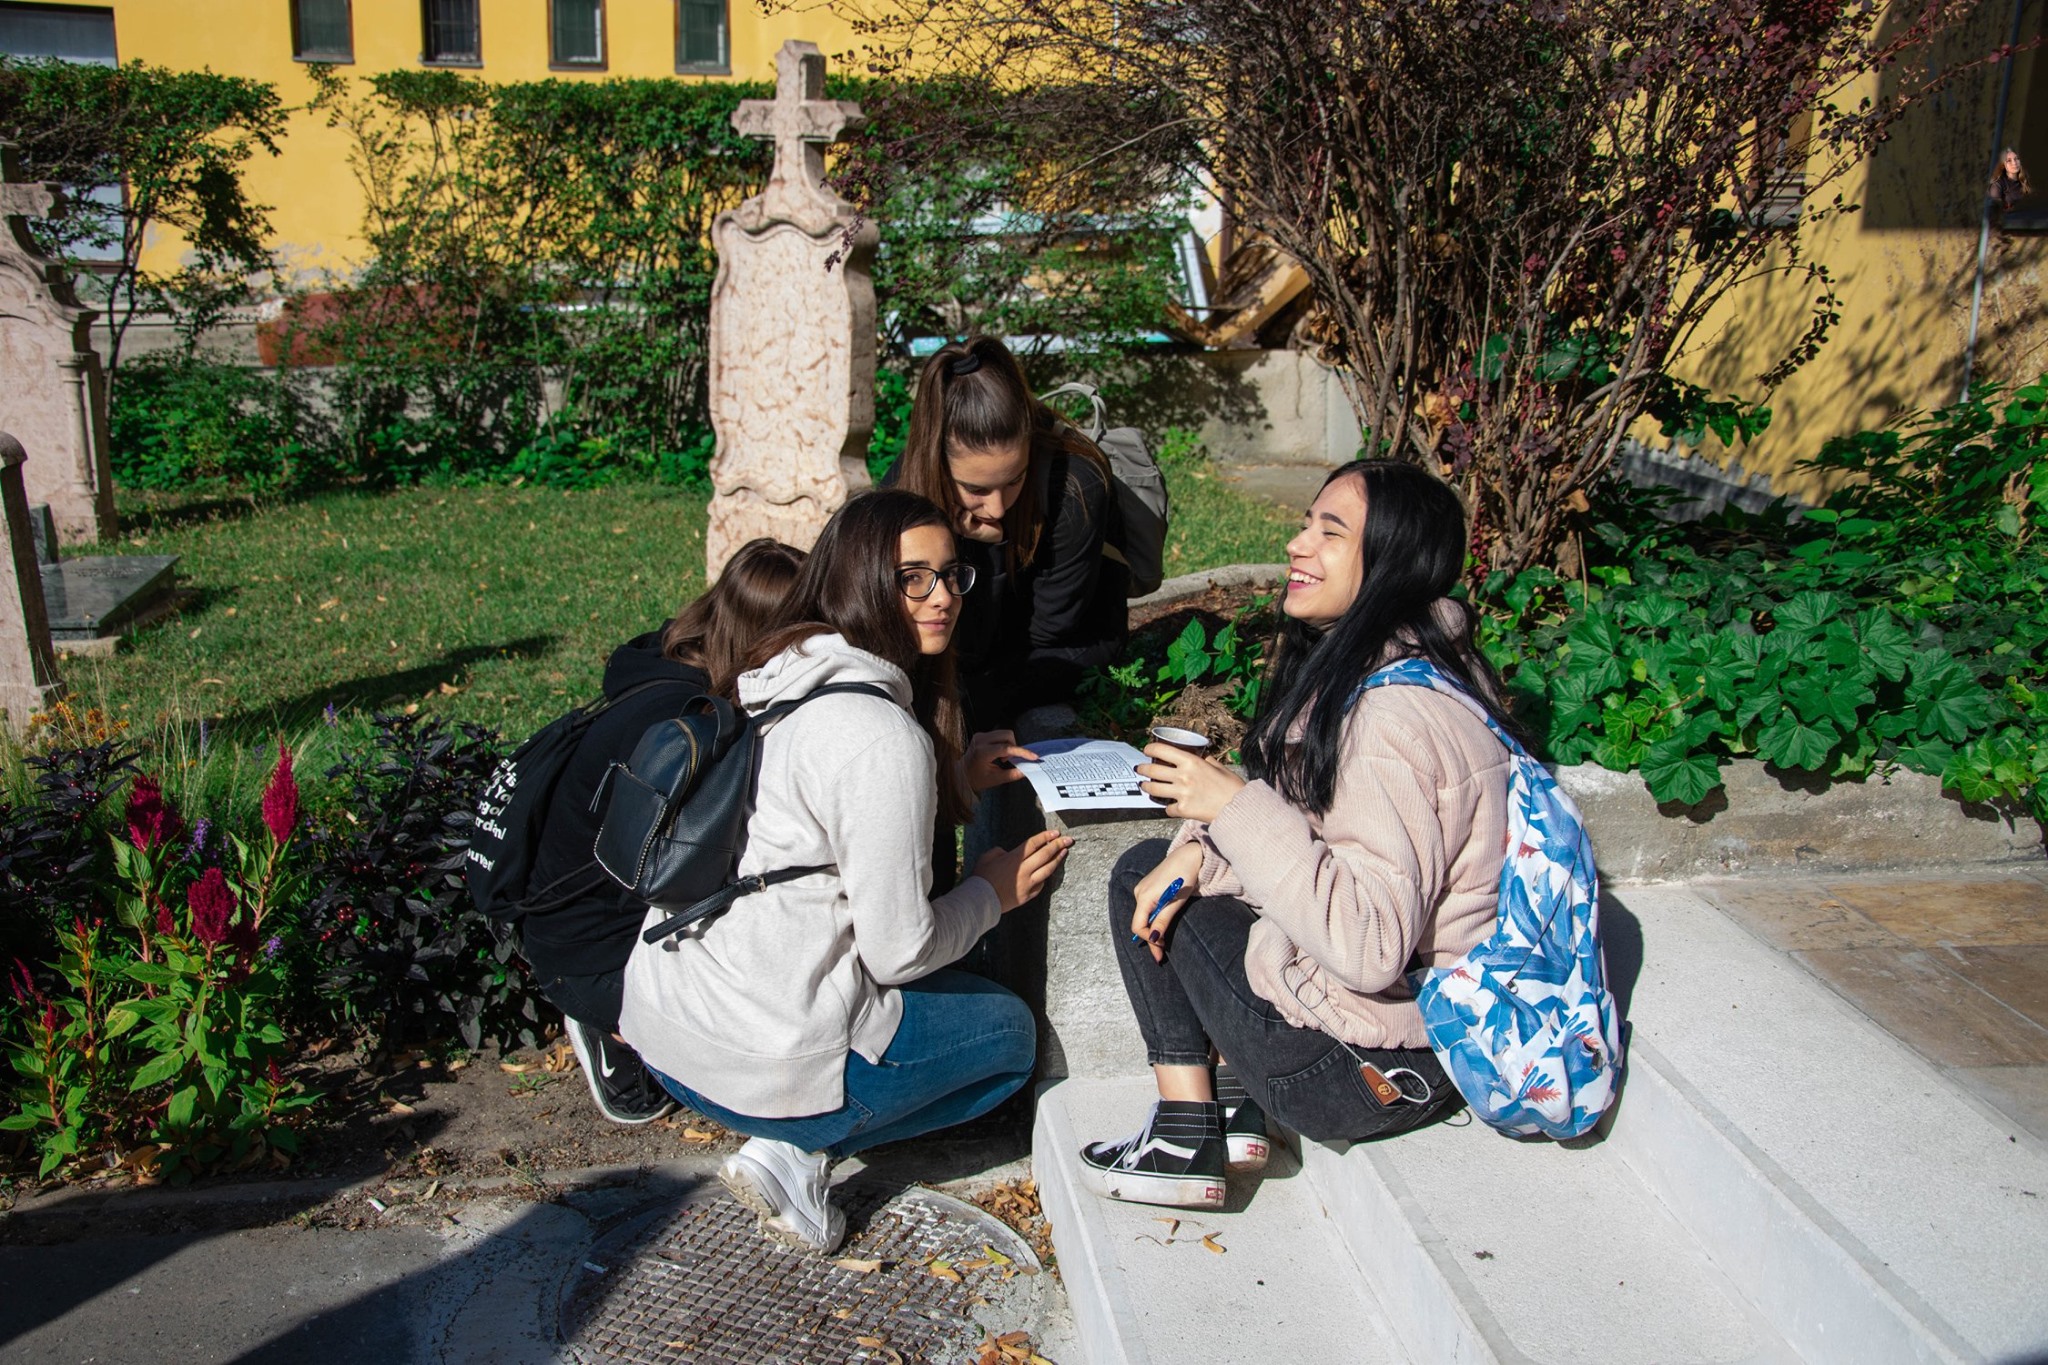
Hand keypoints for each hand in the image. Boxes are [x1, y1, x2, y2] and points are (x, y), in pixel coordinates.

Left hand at [962, 729, 1038, 792]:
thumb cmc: (977, 779)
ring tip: (1001, 758)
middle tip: (1007, 760)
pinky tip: (997, 754)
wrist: (961, 774)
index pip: (1007, 748)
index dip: (1022, 752)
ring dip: (1008, 745)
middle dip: (1014, 746)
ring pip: (1004, 733)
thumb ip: (1013, 774)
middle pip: (1007, 735)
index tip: (1033, 756)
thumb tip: (1028, 770)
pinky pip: (999, 735)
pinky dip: (1003, 743)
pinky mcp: (981, 734)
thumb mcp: (996, 779)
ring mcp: (980, 736)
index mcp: (983, 752)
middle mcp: (980, 740)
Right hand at [972, 829, 1072, 911]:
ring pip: (1047, 870)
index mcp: (1014, 858)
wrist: (980, 900)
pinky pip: (1041, 885)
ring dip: (1057, 860)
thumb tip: (1007, 853)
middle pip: (1045, 855)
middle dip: (1058, 845)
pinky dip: (1045, 877)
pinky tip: (1049, 872)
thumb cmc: (981, 878)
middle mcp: (1024, 870)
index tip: (1056, 833)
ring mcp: (1028, 884)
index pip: (1034, 844)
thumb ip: (999, 851)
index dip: (1046, 837)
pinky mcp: (1028, 895)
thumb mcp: (986, 857)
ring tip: (1064, 852)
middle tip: (1068, 840)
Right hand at [1130, 841, 1202, 962]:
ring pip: (1143, 916)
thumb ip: (1163, 920)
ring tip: (1163, 941)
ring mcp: (1142, 889)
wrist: (1190, 855)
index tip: (1161, 949)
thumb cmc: (1185, 876)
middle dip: (1150, 938)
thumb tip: (1154, 940)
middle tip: (1161, 955)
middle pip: (1139, 922)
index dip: (1148, 939)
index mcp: (1144, 896)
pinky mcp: (1148, 888)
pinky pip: (1146, 908)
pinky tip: (1161, 924)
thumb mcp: (1176, 902)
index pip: (1138, 925)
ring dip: (1152, 929)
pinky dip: (1153, 919)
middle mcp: (1139, 892)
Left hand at [1134, 742, 1245, 823]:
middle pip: (1152, 770)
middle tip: (1140, 769)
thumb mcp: (1219, 767)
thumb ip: (1207, 761)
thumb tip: (1202, 757)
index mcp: (1191, 762)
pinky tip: (1171, 806)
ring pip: (1154, 790)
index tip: (1147, 750)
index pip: (1162, 750)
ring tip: (1145, 786)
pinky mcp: (1183, 810)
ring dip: (1147, 787)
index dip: (1150, 749)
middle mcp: (1183, 776)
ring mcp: (1182, 794)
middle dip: (1143, 769)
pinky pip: (1168, 808)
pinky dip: (1169, 808)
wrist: (1238, 808)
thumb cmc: (1231, 787)